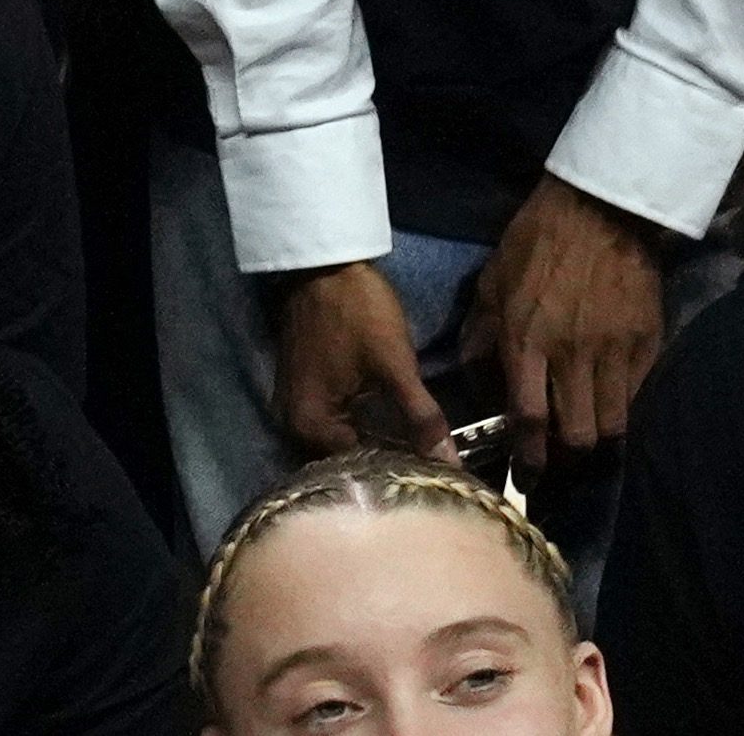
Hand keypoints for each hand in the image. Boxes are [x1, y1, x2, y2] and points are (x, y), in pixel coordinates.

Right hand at [265, 257, 442, 457]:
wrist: (324, 265)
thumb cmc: (358, 314)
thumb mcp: (395, 367)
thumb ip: (422, 419)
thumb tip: (451, 464)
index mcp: (310, 425)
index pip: (357, 472)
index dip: (398, 475)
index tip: (432, 478)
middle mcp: (293, 424)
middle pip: (344, 461)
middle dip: (385, 463)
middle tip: (428, 466)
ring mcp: (294, 405)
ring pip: (339, 442)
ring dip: (373, 446)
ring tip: (415, 451)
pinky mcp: (302, 389)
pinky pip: (332, 424)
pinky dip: (359, 428)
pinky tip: (388, 428)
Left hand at [457, 175, 672, 458]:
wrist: (599, 211)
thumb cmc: (535, 243)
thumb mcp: (491, 284)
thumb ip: (481, 335)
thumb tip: (473, 377)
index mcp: (527, 340)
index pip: (529, 417)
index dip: (529, 456)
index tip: (526, 477)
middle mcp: (572, 354)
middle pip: (577, 435)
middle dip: (567, 458)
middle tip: (559, 460)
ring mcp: (614, 351)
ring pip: (613, 424)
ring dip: (598, 440)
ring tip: (586, 439)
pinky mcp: (647, 343)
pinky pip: (638, 397)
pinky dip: (624, 410)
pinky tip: (610, 408)